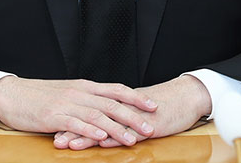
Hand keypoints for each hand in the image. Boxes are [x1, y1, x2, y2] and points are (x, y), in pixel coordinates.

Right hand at [0, 76, 157, 146]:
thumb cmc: (38, 96)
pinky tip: (101, 138)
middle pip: (111, 104)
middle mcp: (78, 93)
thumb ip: (85, 100)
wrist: (11, 94)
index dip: (136, 97)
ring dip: (117, 129)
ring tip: (132, 139)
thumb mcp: (66, 94)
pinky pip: (75, 123)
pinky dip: (90, 131)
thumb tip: (105, 108)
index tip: (153, 106)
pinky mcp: (53, 116)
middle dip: (133, 117)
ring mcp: (66, 104)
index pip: (115, 90)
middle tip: (150, 128)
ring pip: (97, 115)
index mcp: (83, 86)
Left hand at [55, 75, 211, 149]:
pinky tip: (102, 143)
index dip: (72, 120)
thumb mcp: (136, 111)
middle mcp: (122, 108)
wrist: (186, 96)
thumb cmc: (162, 105)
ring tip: (69, 144)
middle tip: (54, 139)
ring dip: (87, 135)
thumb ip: (120, 116)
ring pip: (106, 124)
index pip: (89, 111)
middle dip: (73, 129)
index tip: (53, 128)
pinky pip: (128, 131)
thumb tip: (103, 124)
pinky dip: (114, 137)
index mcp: (117, 103)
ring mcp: (134, 116)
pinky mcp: (148, 124)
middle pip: (92, 117)